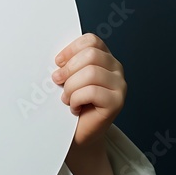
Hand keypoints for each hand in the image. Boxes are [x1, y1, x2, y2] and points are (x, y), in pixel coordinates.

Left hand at [51, 33, 126, 148]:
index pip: (91, 41)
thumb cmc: (71, 104)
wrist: (78, 133)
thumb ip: (67, 64)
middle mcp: (116, 69)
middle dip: (68, 69)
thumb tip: (56, 59)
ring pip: (91, 73)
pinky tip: (75, 107)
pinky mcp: (117, 102)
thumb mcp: (68, 78)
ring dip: (71, 87)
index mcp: (104, 58)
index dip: (71, 49)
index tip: (58, 62)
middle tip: (58, 81)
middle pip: (91, 55)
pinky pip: (92, 91)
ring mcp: (119, 85)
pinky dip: (77, 99)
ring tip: (67, 98)